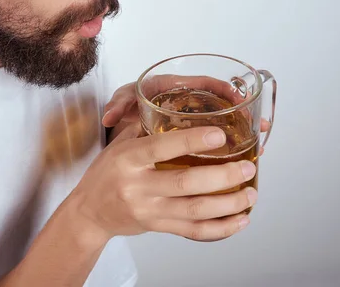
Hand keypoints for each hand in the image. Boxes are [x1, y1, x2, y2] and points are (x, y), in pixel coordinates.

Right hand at [69, 123, 256, 241]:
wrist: (89, 212)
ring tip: (250, 193)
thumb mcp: (119, 145)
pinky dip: (221, 228)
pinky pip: (194, 232)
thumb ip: (146, 128)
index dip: (192, 141)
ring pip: (195, 210)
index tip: (219, 135)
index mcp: (128, 159)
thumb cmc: (106, 173)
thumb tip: (177, 107)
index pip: (162, 148)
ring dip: (228, 204)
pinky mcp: (158, 227)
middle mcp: (138, 186)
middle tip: (246, 168)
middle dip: (222, 177)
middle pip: (186, 183)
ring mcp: (149, 210)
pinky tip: (240, 220)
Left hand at [102, 77, 270, 152]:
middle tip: (257, 125)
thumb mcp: (123, 102)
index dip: (224, 89)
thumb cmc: (127, 105)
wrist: (124, 119)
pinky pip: (217, 137)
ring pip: (224, 121)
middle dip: (242, 113)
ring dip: (241, 130)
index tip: (237, 101)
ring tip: (258, 143)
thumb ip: (118, 106)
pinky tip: (243, 157)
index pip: (205, 82)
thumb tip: (110, 116)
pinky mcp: (194, 134)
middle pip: (222, 102)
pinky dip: (231, 146)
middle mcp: (189, 99)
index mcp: (174, 86)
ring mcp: (194, 117)